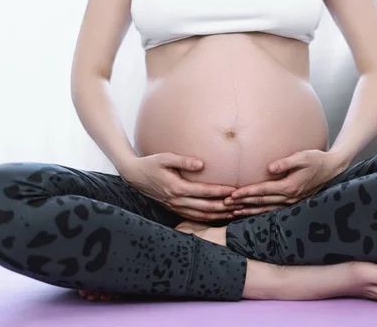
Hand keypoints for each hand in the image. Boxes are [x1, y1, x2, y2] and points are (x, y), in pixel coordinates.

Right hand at [119, 154, 240, 221]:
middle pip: (206, 207)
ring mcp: (175, 207)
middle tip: (241, 204)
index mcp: (176, 188)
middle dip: (225, 207)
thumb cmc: (151, 163)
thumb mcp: (165, 158)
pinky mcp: (174, 209)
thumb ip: (183, 161)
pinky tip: (219, 215)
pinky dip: (208, 218)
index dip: (221, 192)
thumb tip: (201, 164)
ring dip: (219, 215)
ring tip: (235, 212)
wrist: (134, 175)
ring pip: (202, 216)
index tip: (236, 190)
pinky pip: (194, 217)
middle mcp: (177, 200)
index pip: (205, 192)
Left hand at [224, 150, 349, 215]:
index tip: (233, 194)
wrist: (331, 168)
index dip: (247, 193)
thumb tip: (269, 168)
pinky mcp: (292, 202)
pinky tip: (249, 211)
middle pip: (261, 202)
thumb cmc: (316, 159)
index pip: (263, 191)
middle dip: (243, 203)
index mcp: (290, 187)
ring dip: (249, 210)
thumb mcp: (303, 157)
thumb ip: (286, 162)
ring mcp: (291, 202)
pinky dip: (259, 211)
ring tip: (232, 211)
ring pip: (265, 208)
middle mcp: (289, 198)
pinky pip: (272, 209)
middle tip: (225, 204)